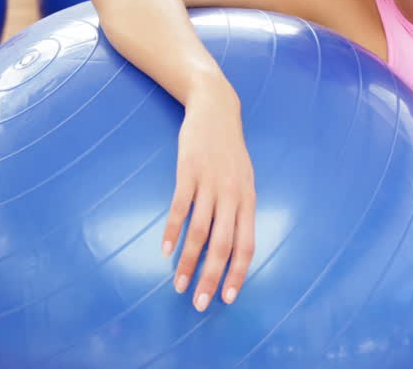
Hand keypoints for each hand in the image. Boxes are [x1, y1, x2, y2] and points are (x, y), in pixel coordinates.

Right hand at [162, 84, 255, 311]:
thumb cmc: (229, 149)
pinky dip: (171, 231)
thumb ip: (239, 209)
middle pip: (223, 245)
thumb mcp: (244, 178)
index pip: (246, 245)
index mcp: (249, 199)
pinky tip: (164, 250)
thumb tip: (233, 245)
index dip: (237, 274)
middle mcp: (232, 195)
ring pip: (200, 232)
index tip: (227, 299)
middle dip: (211, 278)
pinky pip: (179, 208)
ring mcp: (210, 183)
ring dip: (187, 261)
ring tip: (177, 284)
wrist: (215, 108)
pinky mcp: (188, 172)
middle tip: (199, 303)